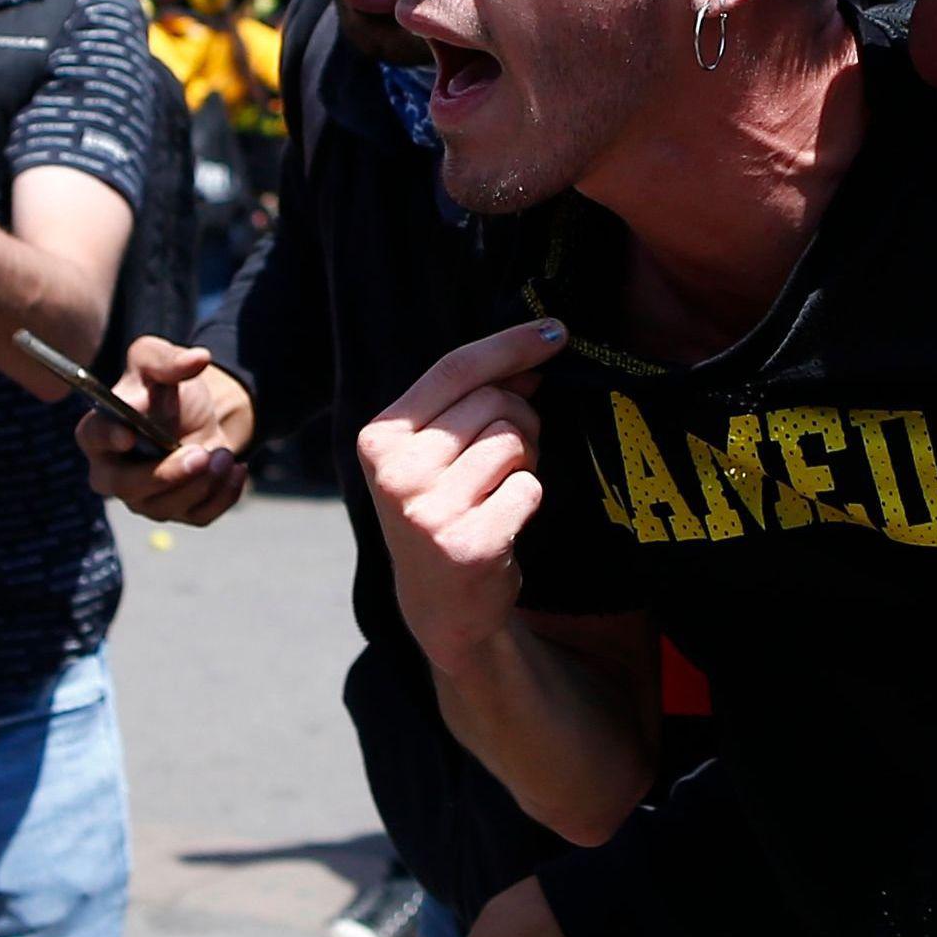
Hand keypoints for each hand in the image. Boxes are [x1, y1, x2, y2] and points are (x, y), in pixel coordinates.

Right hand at [78, 339, 252, 523]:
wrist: (195, 415)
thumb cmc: (162, 389)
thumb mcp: (159, 361)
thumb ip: (170, 360)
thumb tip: (198, 358)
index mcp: (98, 431)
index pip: (94, 437)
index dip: (108, 437)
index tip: (128, 436)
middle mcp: (112, 472)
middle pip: (125, 486)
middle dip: (165, 474)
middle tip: (199, 453)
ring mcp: (143, 498)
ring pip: (164, 507)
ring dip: (201, 483)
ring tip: (224, 454)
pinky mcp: (176, 511)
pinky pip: (198, 516)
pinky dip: (223, 494)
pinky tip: (235, 467)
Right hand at [358, 320, 564, 671]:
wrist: (441, 605)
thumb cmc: (442, 509)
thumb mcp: (436, 452)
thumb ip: (472, 401)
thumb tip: (533, 357)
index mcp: (379, 438)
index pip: (452, 369)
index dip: (510, 345)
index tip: (556, 331)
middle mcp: (395, 472)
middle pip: (491, 403)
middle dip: (520, 417)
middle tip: (513, 452)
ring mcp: (429, 511)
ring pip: (512, 441)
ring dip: (526, 458)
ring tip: (504, 485)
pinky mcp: (469, 544)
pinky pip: (529, 488)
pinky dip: (529, 498)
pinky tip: (505, 519)